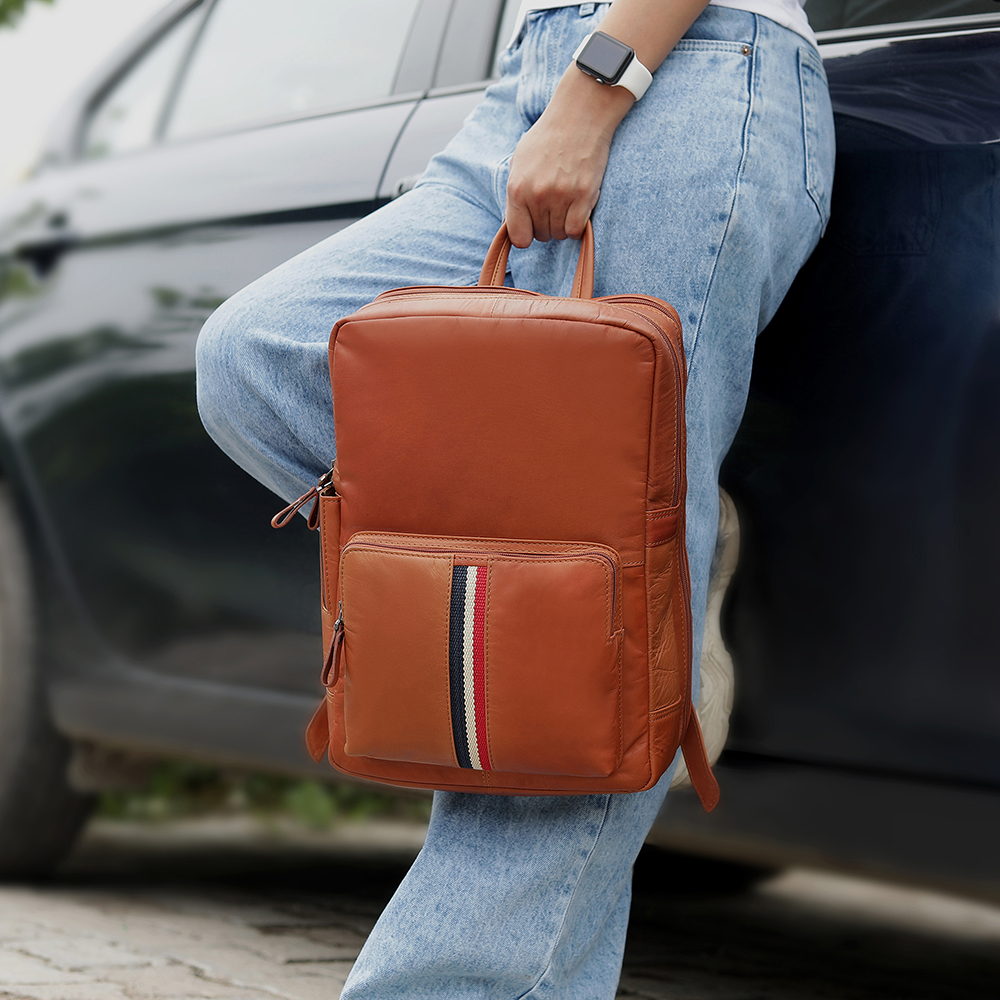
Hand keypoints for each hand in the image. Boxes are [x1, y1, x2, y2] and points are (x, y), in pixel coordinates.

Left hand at [504, 69, 632, 247]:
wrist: (578, 115)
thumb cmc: (547, 138)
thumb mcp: (519, 162)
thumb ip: (515, 195)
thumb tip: (513, 224)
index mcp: (517, 188)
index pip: (518, 237)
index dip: (526, 234)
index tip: (532, 226)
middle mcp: (537, 195)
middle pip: (541, 235)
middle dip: (546, 225)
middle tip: (553, 205)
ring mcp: (561, 196)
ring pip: (560, 234)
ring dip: (563, 224)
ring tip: (566, 202)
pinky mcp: (584, 195)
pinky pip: (577, 230)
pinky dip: (577, 226)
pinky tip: (578, 209)